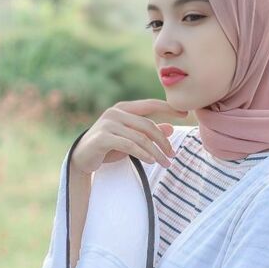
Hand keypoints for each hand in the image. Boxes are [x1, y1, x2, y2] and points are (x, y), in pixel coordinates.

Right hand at [71, 99, 189, 175]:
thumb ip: (148, 133)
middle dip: (163, 142)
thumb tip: (170, 127)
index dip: (169, 108)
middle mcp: (115, 112)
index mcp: (124, 108)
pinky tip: (151, 161)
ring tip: (165, 163)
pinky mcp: (102, 138)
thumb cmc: (108, 147)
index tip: (186, 114)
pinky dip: (142, 153)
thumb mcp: (131, 139)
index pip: (150, 104)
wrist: (82, 159)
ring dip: (155, 152)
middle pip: (148, 125)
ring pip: (140, 137)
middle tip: (173, 155)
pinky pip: (129, 145)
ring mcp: (107, 124)